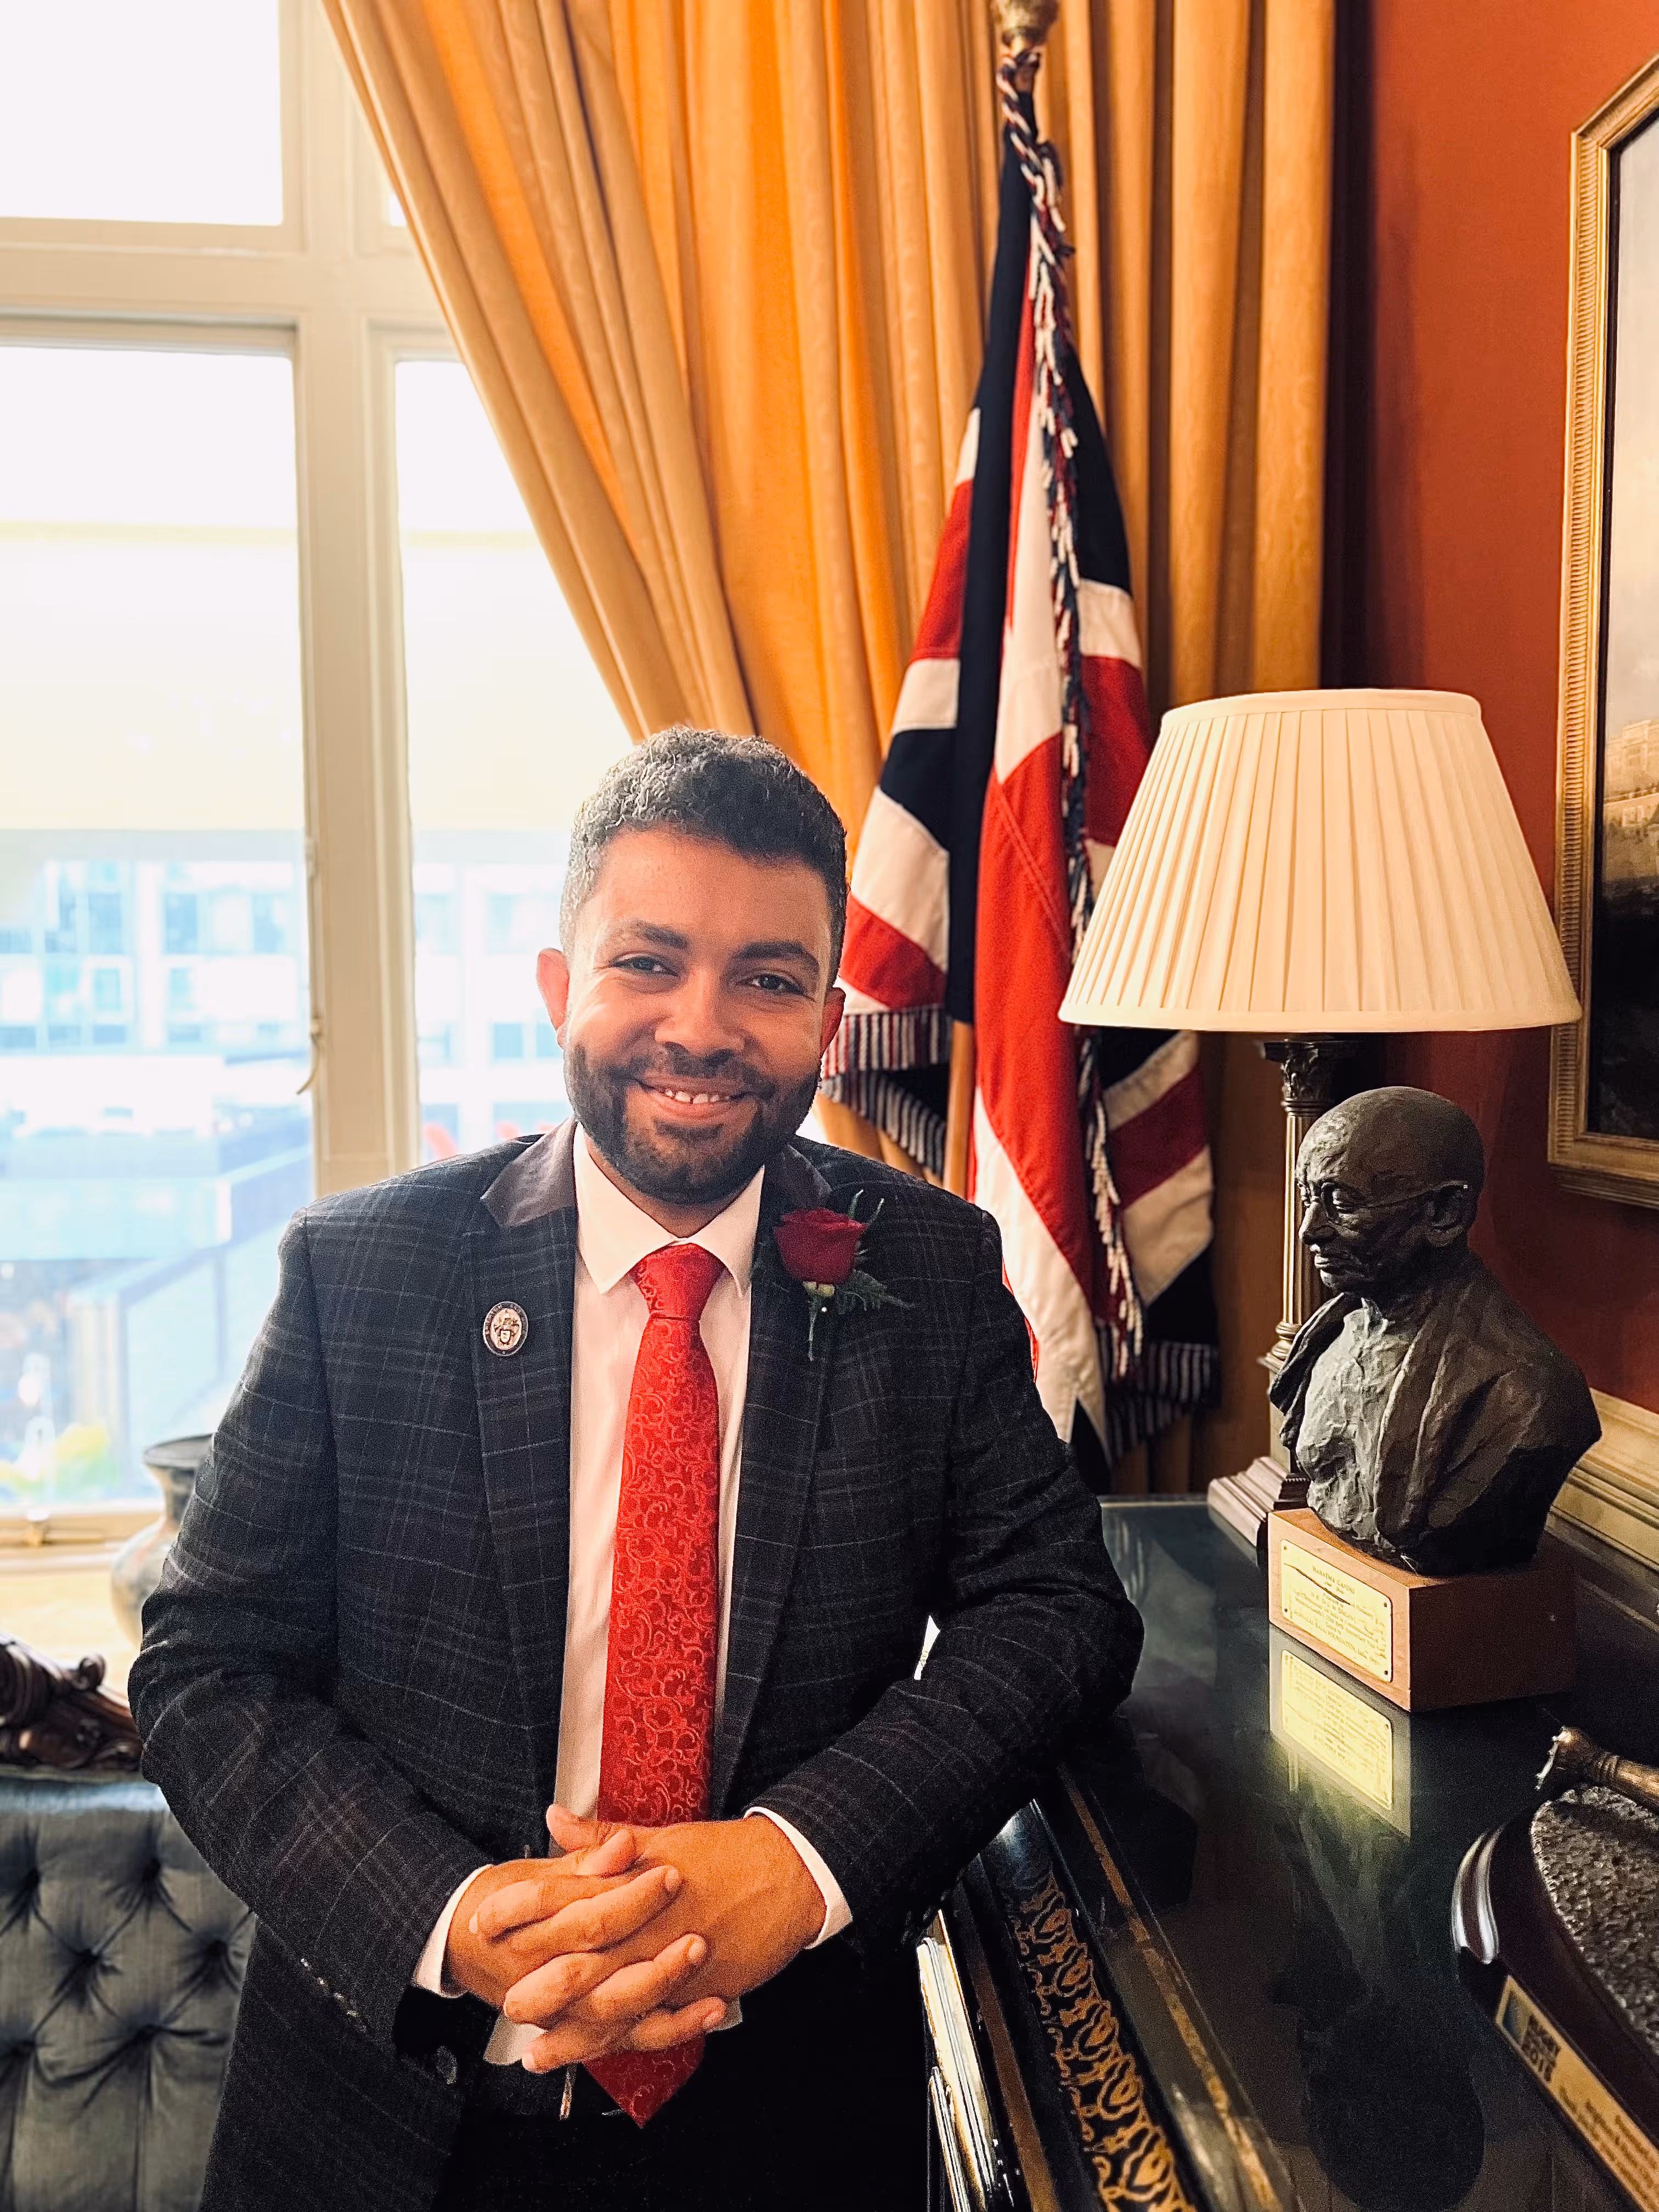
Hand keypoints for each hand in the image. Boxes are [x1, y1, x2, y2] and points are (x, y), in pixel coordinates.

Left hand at [486, 1806, 826, 2071]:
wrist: (788, 1874)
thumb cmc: (725, 1852)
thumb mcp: (661, 1836)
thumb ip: (602, 1838)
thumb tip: (554, 1819)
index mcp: (634, 1879)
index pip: (564, 1893)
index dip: (522, 1909)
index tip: (487, 1918)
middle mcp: (647, 1922)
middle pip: (581, 1958)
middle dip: (539, 1983)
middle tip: (504, 1999)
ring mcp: (671, 1959)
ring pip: (613, 2003)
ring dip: (571, 2031)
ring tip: (536, 2051)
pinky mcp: (697, 1988)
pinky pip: (653, 2024)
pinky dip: (623, 2043)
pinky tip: (601, 2056)